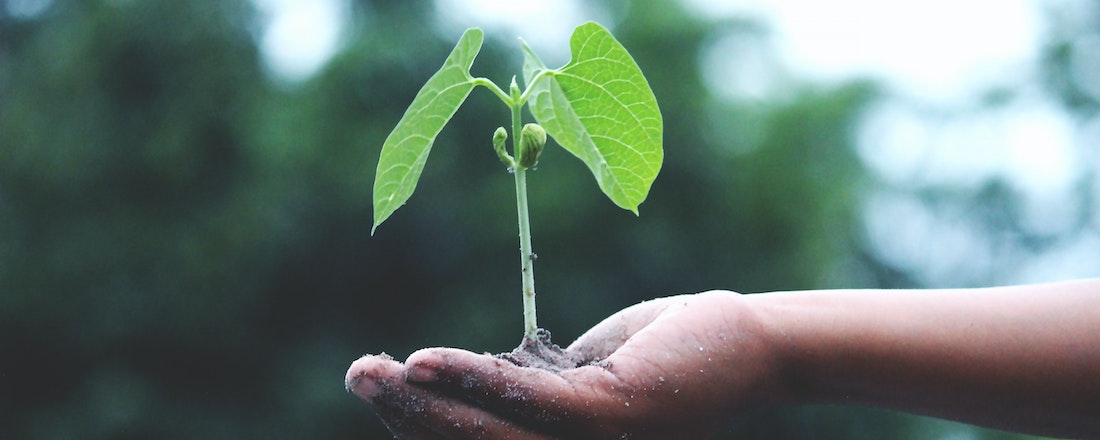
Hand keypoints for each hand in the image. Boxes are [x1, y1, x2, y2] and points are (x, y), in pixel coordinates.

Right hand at [346, 291, 787, 438]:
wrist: (752, 344)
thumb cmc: (671, 354)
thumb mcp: (585, 375)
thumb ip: (532, 387)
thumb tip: (472, 379)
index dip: (422, 426)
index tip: (383, 386)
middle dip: (406, 417)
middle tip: (358, 373)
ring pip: (487, 435)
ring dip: (422, 403)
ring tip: (372, 370)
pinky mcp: (612, 418)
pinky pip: (527, 404)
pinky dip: (471, 382)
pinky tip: (425, 362)